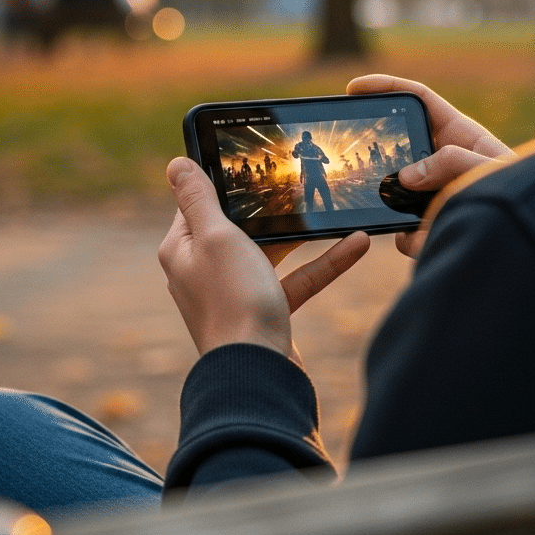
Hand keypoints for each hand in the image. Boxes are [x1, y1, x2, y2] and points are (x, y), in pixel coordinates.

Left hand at [158, 157, 369, 358]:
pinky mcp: (265, 311)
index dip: (224, 182)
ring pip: (272, 252)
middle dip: (271, 206)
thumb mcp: (215, 236)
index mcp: (183, 249)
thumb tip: (177, 164)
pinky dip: (324, 262)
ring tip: (333, 209)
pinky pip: (295, 279)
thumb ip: (199, 198)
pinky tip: (357, 245)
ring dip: (304, 233)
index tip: (254, 162)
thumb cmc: (233, 300)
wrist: (258, 372)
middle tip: (300, 180)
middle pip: (238, 226)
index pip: (198, 203)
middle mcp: (204, 270)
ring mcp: (235, 292)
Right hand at [347, 75, 514, 256]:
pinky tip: (426, 240)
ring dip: (395, 205)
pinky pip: (406, 232)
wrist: (532, 243)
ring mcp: (434, 194)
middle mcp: (443, 162)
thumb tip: (407, 177)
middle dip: (380, 155)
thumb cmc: (522, 198)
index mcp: (459, 134)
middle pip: (399, 148)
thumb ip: (453, 162)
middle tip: (361, 161)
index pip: (417, 99)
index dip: (387, 87)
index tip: (355, 88)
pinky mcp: (431, 226)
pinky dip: (410, 238)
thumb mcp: (491, 169)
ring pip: (396, 194)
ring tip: (414, 214)